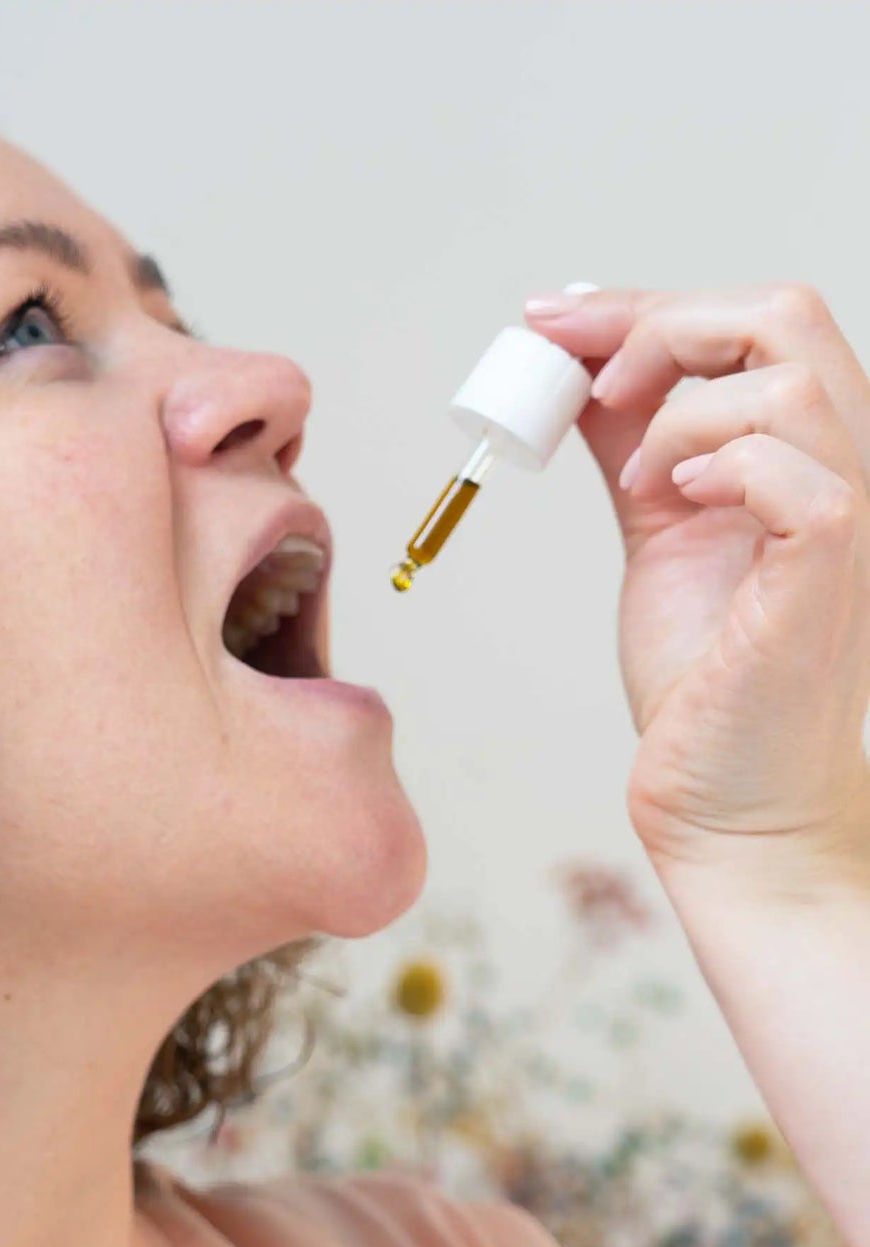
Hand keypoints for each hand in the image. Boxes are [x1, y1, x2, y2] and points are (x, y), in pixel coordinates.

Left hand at [523, 284, 869, 872]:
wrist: (727, 799)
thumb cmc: (703, 677)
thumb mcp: (658, 529)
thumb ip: (636, 448)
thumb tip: (583, 377)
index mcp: (803, 450)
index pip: (754, 322)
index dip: (643, 305)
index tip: (548, 319)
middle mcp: (841, 471)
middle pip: (787, 314)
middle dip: (659, 326)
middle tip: (586, 383)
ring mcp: (847, 523)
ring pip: (790, 384)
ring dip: (678, 415)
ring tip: (640, 488)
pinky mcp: (826, 579)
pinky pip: (800, 476)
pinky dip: (721, 466)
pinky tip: (677, 505)